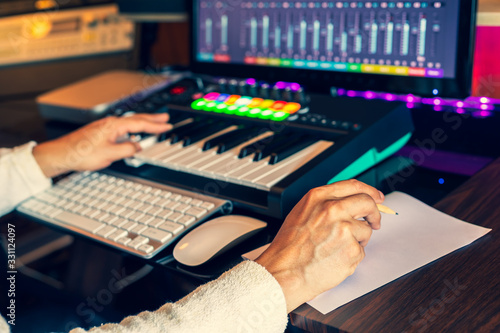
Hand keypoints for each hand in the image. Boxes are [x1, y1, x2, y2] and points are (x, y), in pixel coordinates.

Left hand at [33, 113, 171, 177]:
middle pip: (136, 119)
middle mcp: (110, 123)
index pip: (140, 123)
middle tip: (164, 118)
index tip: (166, 126)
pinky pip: (122, 127)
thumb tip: (137, 147)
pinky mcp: (100, 132)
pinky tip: (133, 133)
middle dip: (152, 119)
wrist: (62, 154)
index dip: (155, 126)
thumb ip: (127, 150)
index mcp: (114, 125)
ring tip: (153, 123)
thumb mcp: (110, 154)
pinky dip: (132, 127)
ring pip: (129, 122)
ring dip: (143, 122)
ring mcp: (104, 126)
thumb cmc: (81, 153)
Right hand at [255, 179, 383, 312]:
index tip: (377, 197)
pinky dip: (351, 257)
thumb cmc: (289, 248)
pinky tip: (334, 259)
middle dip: (374, 213)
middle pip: (367, 203)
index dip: (369, 191)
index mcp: (318, 198)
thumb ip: (325, 205)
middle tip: (374, 222)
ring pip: (365, 230)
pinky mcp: (351, 249)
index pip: (353, 186)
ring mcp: (344, 229)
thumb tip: (349, 204)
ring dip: (357, 240)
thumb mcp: (301, 214)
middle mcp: (332, 209)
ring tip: (336, 249)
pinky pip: (361, 251)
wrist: (284, 272)